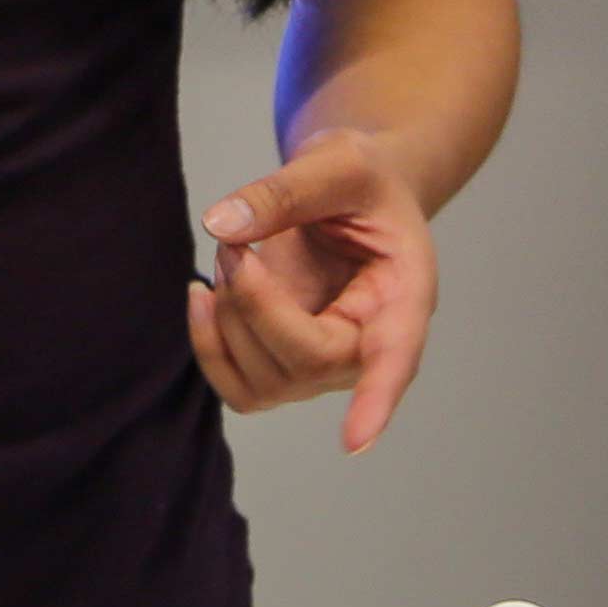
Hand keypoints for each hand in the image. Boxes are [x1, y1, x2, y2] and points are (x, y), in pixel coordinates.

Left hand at [187, 132, 434, 451]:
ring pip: (265, 382)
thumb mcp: (338, 164)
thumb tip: (222, 226)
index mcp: (403, 296)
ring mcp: (325, 364)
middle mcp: (368, 344)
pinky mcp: (285, 366)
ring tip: (230, 253)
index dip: (376, 399)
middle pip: (307, 362)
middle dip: (255, 304)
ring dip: (227, 320)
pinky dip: (209, 345)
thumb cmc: (362, 181)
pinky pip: (239, 386)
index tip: (355, 442)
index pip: (393, 357)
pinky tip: (204, 295)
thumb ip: (286, 191)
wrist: (353, 194)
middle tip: (235, 244)